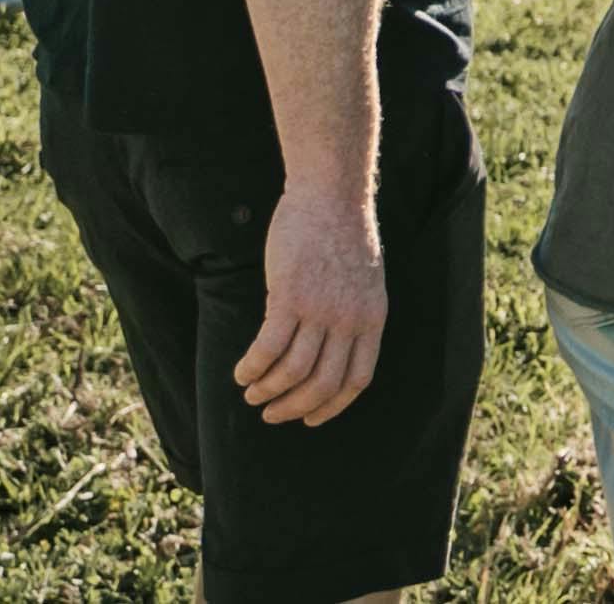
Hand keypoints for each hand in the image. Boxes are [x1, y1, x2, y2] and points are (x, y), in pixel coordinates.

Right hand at [236, 184, 388, 425]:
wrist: (332, 194)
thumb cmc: (344, 233)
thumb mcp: (364, 280)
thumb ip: (351, 315)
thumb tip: (327, 348)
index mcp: (372, 319)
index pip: (356, 380)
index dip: (331, 407)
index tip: (310, 419)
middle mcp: (348, 320)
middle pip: (322, 384)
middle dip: (294, 408)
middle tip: (271, 414)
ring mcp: (320, 309)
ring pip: (292, 372)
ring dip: (267, 390)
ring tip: (251, 394)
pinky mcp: (289, 296)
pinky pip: (267, 348)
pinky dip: (252, 367)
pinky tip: (241, 372)